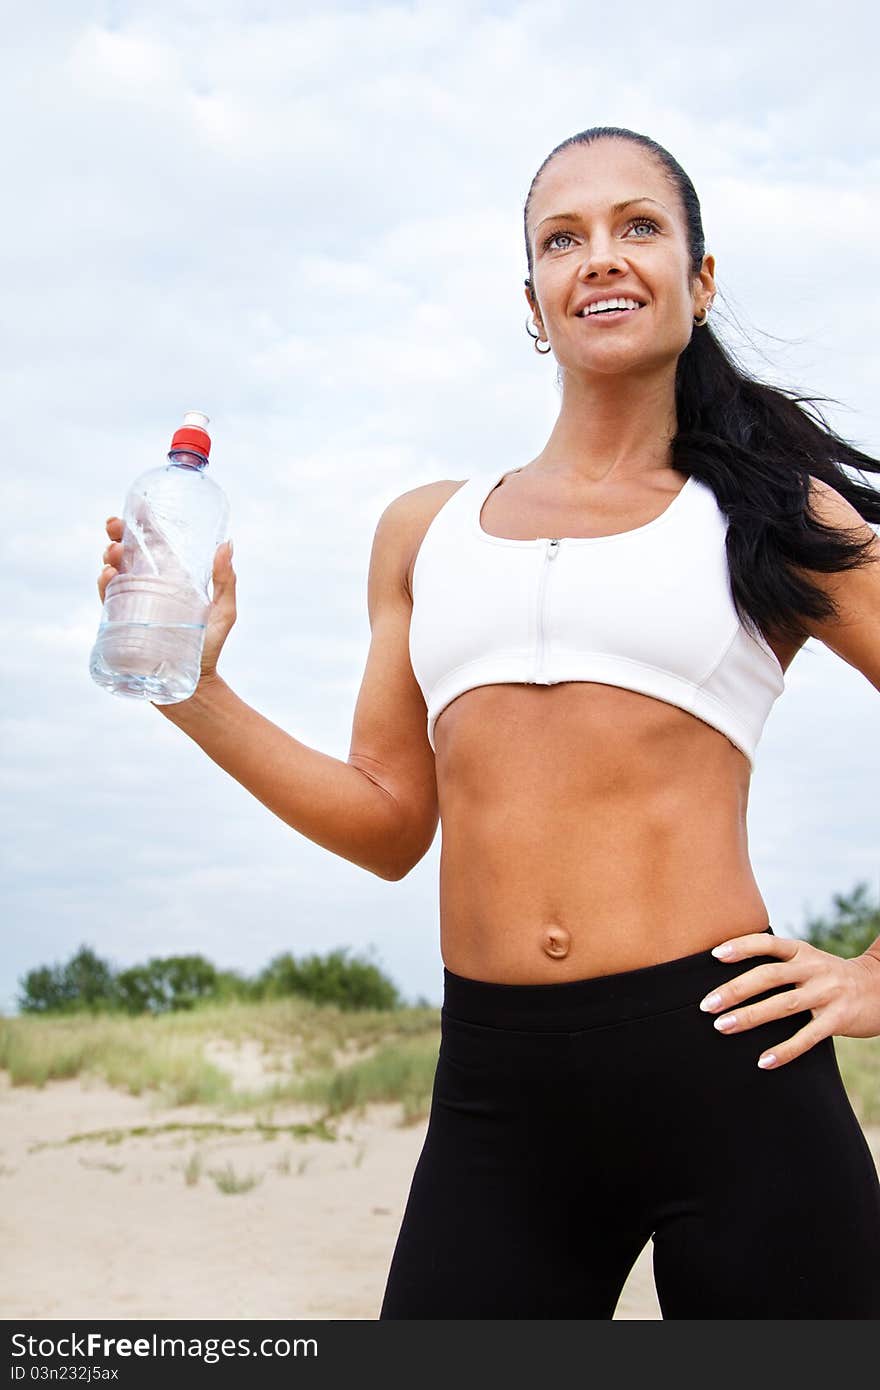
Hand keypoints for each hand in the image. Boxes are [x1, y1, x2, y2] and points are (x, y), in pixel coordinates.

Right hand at [98, 515, 236, 685]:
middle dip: (116, 536)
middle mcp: (149, 588)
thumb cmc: (210, 648)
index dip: (142, 525)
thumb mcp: (224, 611)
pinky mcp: (121, 625)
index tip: (136, 508)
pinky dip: (103, 585)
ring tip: (114, 553)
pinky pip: (106, 600)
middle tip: (114, 527)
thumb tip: (227, 543)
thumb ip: (226, 580)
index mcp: (172, 579)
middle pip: (128, 554)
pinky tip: (108, 575)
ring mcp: (133, 605)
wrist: (193, 686)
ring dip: (109, 557)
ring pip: (114, 573)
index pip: (154, 546)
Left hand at [697, 931, 879, 1069]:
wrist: (879, 988)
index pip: (767, 943)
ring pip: (783, 1005)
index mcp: (801, 951)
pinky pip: (807, 1036)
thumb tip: (729, 976)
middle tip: (706, 1005)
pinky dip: (785, 1050)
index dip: (741, 947)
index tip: (714, 955)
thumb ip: (778, 963)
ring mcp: (827, 993)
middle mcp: (813, 968)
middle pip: (769, 975)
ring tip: (722, 1027)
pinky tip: (764, 1061)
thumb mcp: (807, 960)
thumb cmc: (828, 976)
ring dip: (750, 1016)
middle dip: (735, 990)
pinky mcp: (838, 1019)